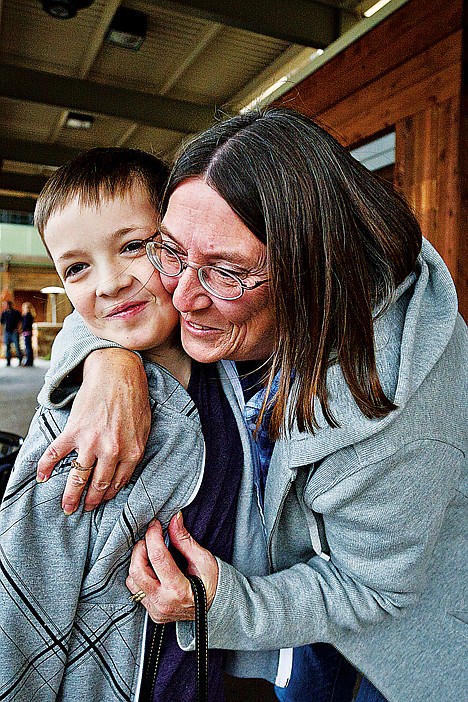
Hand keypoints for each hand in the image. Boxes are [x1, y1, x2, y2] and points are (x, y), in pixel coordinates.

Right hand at [37, 349, 150, 514]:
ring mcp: (91, 441)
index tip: (102, 500)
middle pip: (98, 485)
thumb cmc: (134, 397)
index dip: (109, 494)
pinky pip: (56, 454)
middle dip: (91, 501)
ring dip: (71, 495)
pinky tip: (42, 477)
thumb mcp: (144, 427)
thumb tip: (125, 469)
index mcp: (132, 451)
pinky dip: (46, 467)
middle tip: (84, 509)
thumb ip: (135, 449)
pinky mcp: (74, 431)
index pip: (118, 482)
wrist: (118, 372)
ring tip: (66, 506)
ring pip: (78, 477)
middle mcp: (112, 450)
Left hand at [126, 512, 218, 622]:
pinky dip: (139, 574)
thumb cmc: (212, 583)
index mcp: (178, 590)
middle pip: (137, 570)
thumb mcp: (203, 559)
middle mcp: (164, 602)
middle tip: (150, 538)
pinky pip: (136, 590)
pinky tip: (150, 568)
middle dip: (140, 548)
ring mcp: (156, 609)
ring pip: (132, 580)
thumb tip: (174, 520)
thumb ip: (184, 540)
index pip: (157, 557)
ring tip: (150, 553)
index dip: (153, 536)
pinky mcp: (152, 612)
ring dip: (138, 562)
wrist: (216, 606)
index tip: (155, 525)